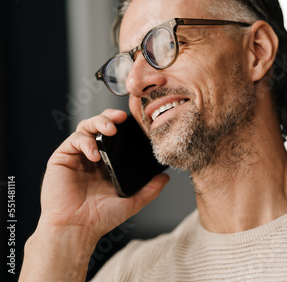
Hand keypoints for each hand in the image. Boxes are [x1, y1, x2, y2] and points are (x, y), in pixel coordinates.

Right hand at [38, 109, 168, 239]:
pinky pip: (73, 141)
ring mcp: (77, 156)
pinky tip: (94, 154)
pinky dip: (85, 143)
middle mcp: (92, 156)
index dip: (124, 126)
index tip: (136, 122)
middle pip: (99, 125)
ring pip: (85, 127)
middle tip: (121, 118)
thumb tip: (166, 177)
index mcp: (108, 163)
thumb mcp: (131, 202)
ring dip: (98, 123)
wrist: (76, 229)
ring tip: (110, 130)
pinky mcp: (61, 158)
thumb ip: (149, 189)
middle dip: (110, 117)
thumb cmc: (100, 218)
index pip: (116, 137)